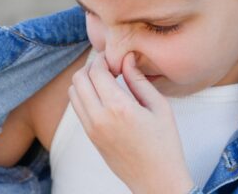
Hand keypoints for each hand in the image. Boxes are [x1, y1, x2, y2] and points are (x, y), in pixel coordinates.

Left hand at [68, 52, 194, 192]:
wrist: (156, 180)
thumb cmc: (164, 144)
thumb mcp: (159, 107)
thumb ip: (139, 80)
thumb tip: (127, 58)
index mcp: (118, 108)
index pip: (96, 71)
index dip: (102, 58)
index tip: (114, 57)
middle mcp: (99, 118)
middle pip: (78, 79)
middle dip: (91, 67)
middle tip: (108, 66)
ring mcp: (91, 129)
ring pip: (73, 93)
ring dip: (84, 81)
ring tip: (104, 80)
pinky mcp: (90, 137)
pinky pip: (77, 108)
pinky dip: (84, 95)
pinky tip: (103, 96)